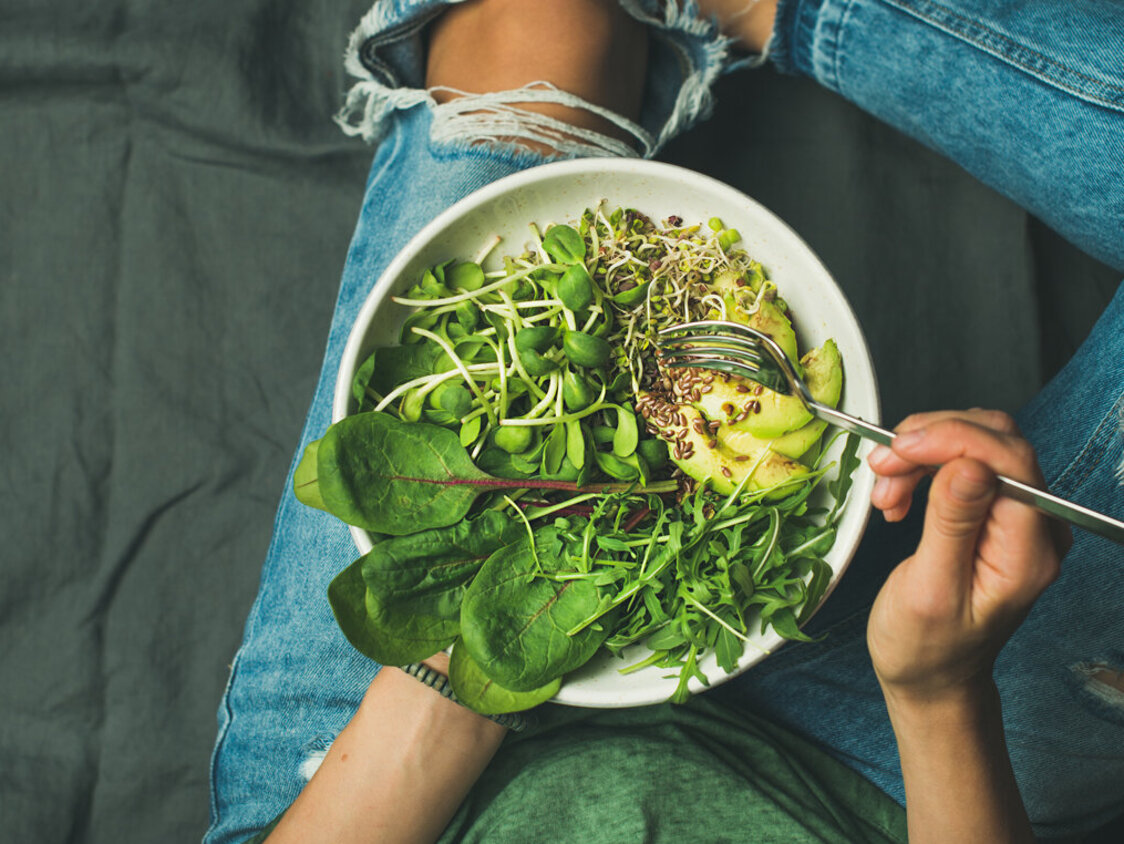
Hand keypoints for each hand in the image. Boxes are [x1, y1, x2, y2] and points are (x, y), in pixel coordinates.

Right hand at [865, 410, 1069, 702]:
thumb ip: (952, 525)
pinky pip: (962, 462)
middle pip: (995, 441)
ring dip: (920, 453)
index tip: (900, 448)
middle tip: (883, 465)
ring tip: (885, 489)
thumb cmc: (927, 647)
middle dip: (930, 441)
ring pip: (975, 445)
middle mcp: (1035, 527)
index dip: (952, 439)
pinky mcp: (994, 511)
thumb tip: (970, 466)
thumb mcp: (930, 590)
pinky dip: (922, 465)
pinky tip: (898, 492)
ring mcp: (1016, 517)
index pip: (1009, 461)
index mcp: (1028, 551)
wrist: (930, 674)